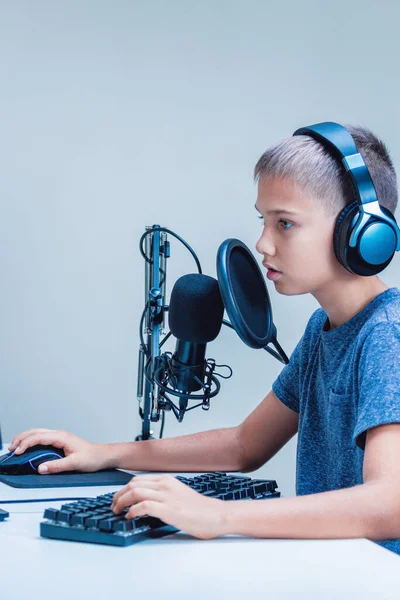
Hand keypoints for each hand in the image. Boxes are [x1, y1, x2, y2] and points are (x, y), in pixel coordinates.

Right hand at [8, 428, 106, 473]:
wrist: (103, 455)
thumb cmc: (92, 458)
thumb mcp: (75, 464)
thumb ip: (57, 466)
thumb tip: (40, 468)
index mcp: (61, 437)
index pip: (39, 437)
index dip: (26, 444)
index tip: (17, 452)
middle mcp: (59, 434)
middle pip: (35, 431)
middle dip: (21, 438)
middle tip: (11, 449)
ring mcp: (59, 437)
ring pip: (38, 433)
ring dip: (25, 439)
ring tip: (15, 447)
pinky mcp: (60, 442)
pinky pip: (42, 438)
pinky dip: (32, 441)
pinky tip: (27, 448)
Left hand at [111, 474, 226, 539]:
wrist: (217, 515)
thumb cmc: (201, 509)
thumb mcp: (179, 495)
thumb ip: (164, 495)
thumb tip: (147, 503)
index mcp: (167, 480)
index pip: (138, 480)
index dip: (123, 489)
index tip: (118, 498)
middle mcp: (165, 485)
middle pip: (133, 484)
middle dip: (118, 495)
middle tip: (114, 506)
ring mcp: (167, 496)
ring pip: (135, 492)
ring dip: (121, 502)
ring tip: (117, 511)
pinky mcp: (168, 510)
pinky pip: (143, 505)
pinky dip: (132, 510)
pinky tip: (130, 517)